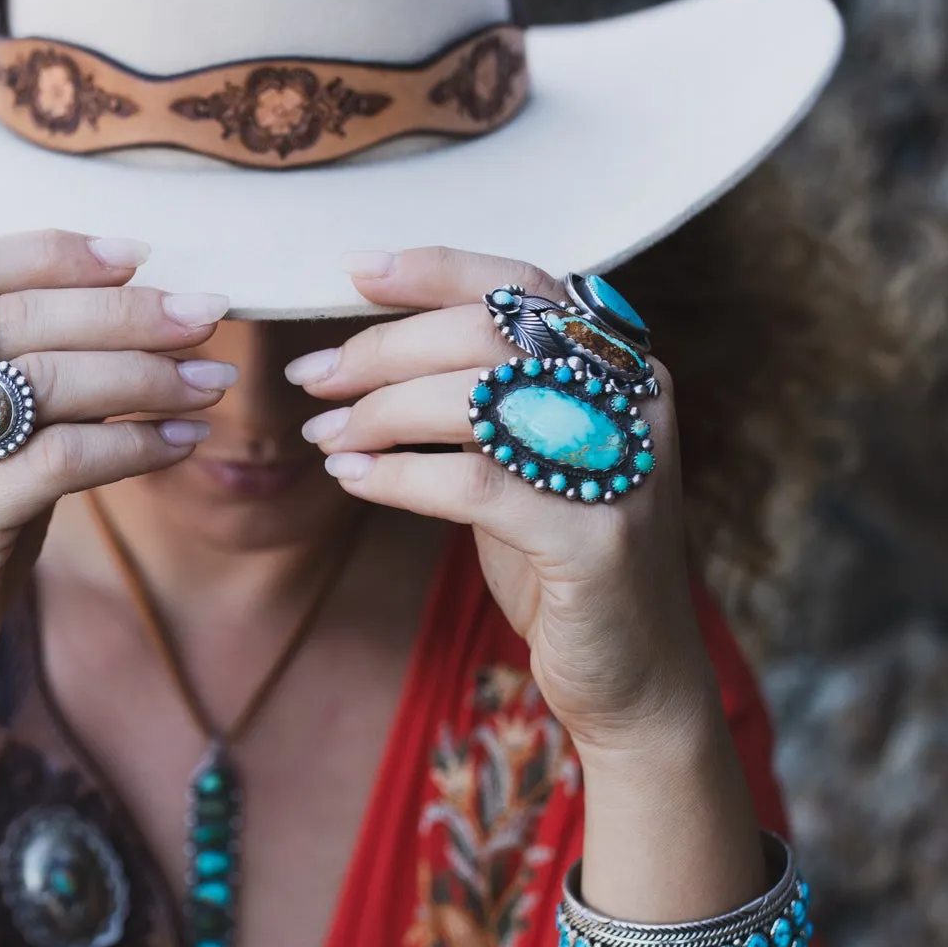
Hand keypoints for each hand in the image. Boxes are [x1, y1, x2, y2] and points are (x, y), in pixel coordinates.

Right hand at [0, 230, 230, 786]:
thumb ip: (25, 377)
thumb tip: (136, 316)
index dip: (57, 255)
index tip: (138, 255)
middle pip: (22, 320)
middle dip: (127, 312)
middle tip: (207, 312)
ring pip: (48, 382)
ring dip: (147, 376)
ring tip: (213, 380)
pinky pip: (62, 460)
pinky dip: (134, 444)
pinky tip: (183, 443)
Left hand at [288, 248, 713, 756]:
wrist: (633, 677)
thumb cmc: (562, 561)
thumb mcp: (528, 460)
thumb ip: (481, 398)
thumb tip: (372, 347)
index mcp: (620, 366)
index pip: (522, 283)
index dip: (435, 269)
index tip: (353, 270)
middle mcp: (633, 400)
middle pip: (487, 335)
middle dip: (383, 349)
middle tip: (313, 377)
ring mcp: (622, 466)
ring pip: (476, 401)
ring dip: (379, 413)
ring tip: (326, 437)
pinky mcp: (595, 538)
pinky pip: (474, 483)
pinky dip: (399, 477)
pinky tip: (353, 479)